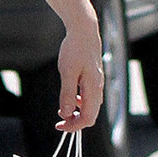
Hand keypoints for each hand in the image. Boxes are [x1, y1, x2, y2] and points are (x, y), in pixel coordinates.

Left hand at [54, 16, 104, 131]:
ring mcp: (97, 83)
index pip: (88, 118)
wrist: (84, 30)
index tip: (59, 125)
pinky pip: (89, 97)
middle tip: (59, 122)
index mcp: (93, 88)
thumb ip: (67, 94)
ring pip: (90, 106)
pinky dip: (79, 102)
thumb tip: (65, 114)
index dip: (74, 126)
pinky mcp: (93, 77)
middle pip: (90, 115)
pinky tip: (69, 97)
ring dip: (76, 112)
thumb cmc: (75, 49)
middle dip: (75, 121)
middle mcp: (98, 88)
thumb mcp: (67, 72)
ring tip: (62, 110)